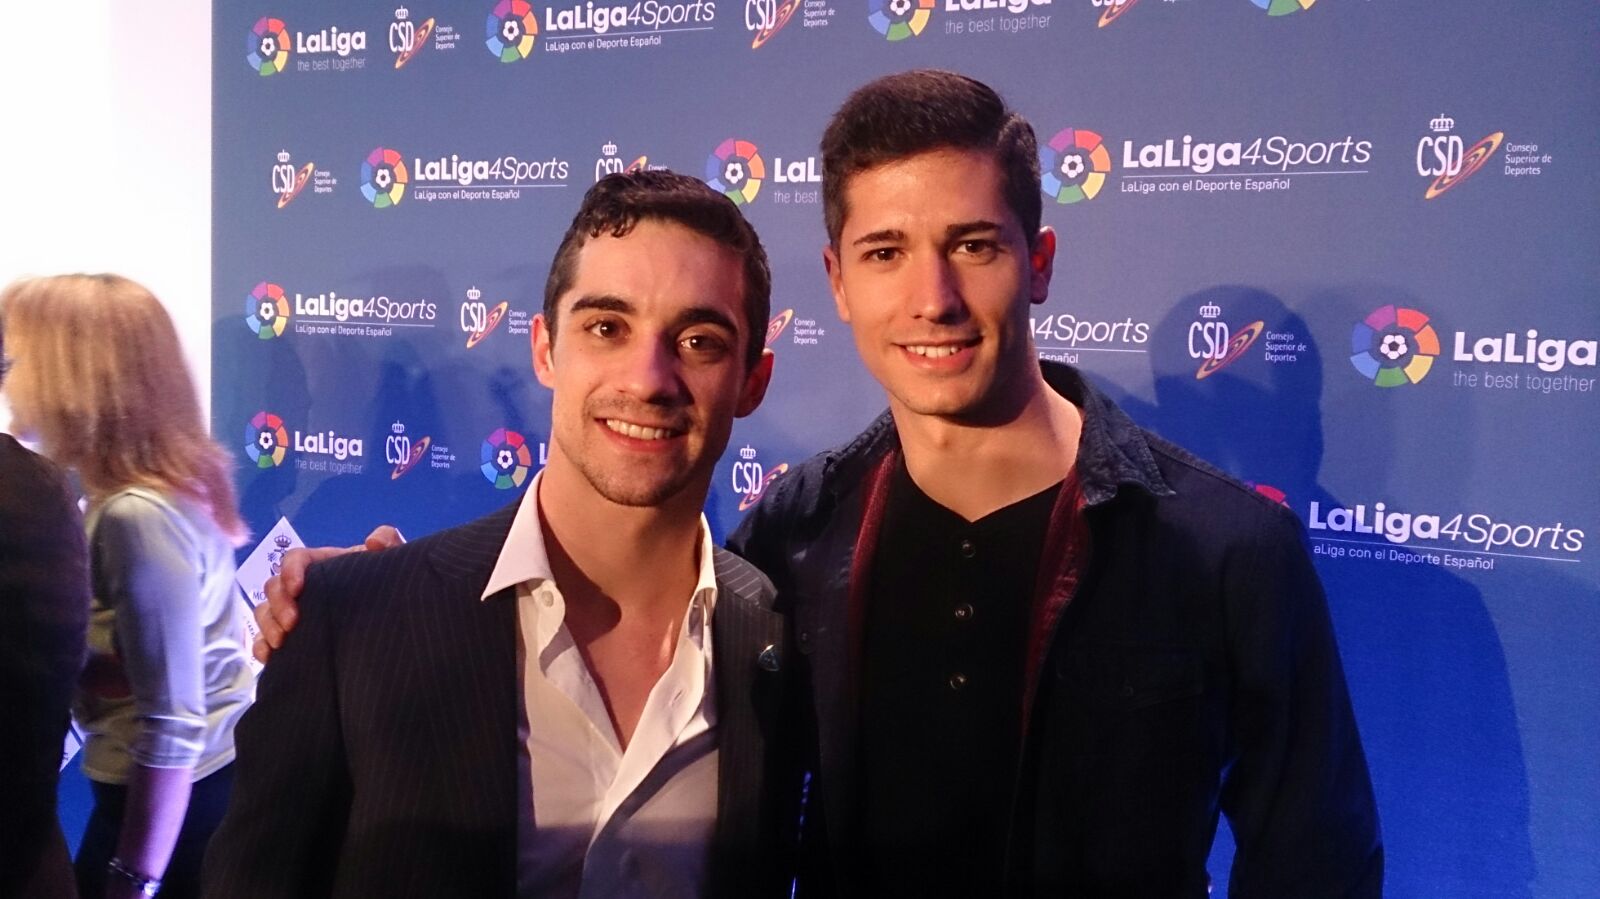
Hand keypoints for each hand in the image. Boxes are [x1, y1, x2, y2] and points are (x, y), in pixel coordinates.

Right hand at [252, 526, 403, 662]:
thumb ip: (390, 541)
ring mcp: (297, 613)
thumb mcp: (392, 561)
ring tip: (282, 642)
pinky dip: (262, 647)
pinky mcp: (294, 639)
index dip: (290, 570)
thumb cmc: (389, 585)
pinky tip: (271, 656)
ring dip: (268, 625)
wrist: (394, 619)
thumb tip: (374, 541)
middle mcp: (305, 588)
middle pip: (274, 586)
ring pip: (265, 612)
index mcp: (324, 565)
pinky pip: (265, 641)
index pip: (295, 559)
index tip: (297, 588)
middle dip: (277, 604)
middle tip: (292, 624)